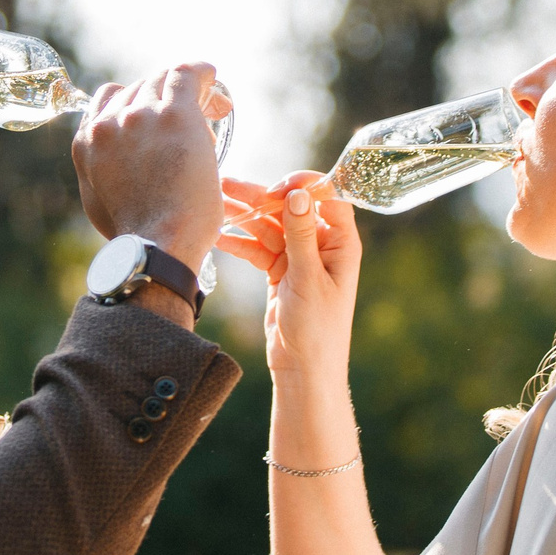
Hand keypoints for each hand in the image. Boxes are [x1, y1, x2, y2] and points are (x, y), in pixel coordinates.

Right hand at [71, 63, 223, 269]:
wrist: (158, 244)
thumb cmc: (138, 234)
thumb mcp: (100, 202)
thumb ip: (102, 173)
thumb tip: (116, 165)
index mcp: (88, 142)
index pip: (111, 98)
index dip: (138, 100)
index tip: (159, 113)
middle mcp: (109, 123)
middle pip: (140, 87)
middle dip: (165, 96)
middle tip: (195, 113)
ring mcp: (140, 116)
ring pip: (164, 79)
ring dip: (186, 89)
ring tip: (211, 106)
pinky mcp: (174, 115)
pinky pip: (186, 74)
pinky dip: (202, 72)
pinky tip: (213, 76)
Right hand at [216, 170, 361, 381]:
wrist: (304, 369)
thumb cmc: (318, 329)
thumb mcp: (309, 278)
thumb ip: (301, 234)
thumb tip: (298, 194)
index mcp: (341, 243)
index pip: (327, 198)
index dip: (302, 186)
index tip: (276, 188)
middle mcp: (321, 245)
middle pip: (289, 209)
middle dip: (259, 197)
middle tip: (226, 185)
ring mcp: (298, 258)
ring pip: (269, 227)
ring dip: (243, 216)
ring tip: (214, 203)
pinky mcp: (279, 271)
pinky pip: (258, 248)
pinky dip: (239, 242)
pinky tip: (218, 235)